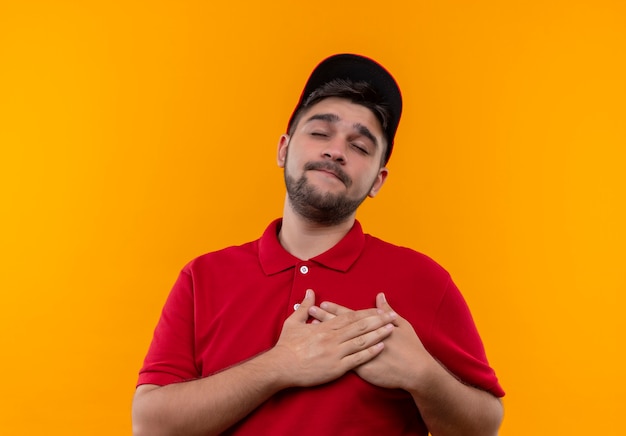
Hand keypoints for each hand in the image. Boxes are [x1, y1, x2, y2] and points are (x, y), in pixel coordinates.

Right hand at [270, 289, 396, 387]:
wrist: (280, 367)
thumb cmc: (286, 345)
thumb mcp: (293, 322)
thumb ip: (305, 307)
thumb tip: (310, 291)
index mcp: (324, 327)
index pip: (350, 317)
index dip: (366, 313)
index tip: (379, 310)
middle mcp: (332, 338)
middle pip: (359, 327)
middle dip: (378, 321)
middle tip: (392, 317)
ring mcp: (335, 353)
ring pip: (361, 341)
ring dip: (378, 335)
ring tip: (391, 330)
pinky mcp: (336, 367)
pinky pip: (357, 359)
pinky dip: (370, 353)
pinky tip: (380, 348)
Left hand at [309, 293, 433, 390]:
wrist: (416, 371)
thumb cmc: (411, 347)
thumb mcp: (402, 325)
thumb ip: (388, 311)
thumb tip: (380, 296)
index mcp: (372, 327)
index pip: (350, 315)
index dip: (335, 309)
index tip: (323, 303)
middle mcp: (364, 338)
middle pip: (340, 326)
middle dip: (324, 318)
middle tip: (309, 310)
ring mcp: (361, 353)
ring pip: (338, 342)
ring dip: (324, 334)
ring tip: (310, 327)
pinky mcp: (361, 368)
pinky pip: (342, 360)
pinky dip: (329, 354)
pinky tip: (319, 350)